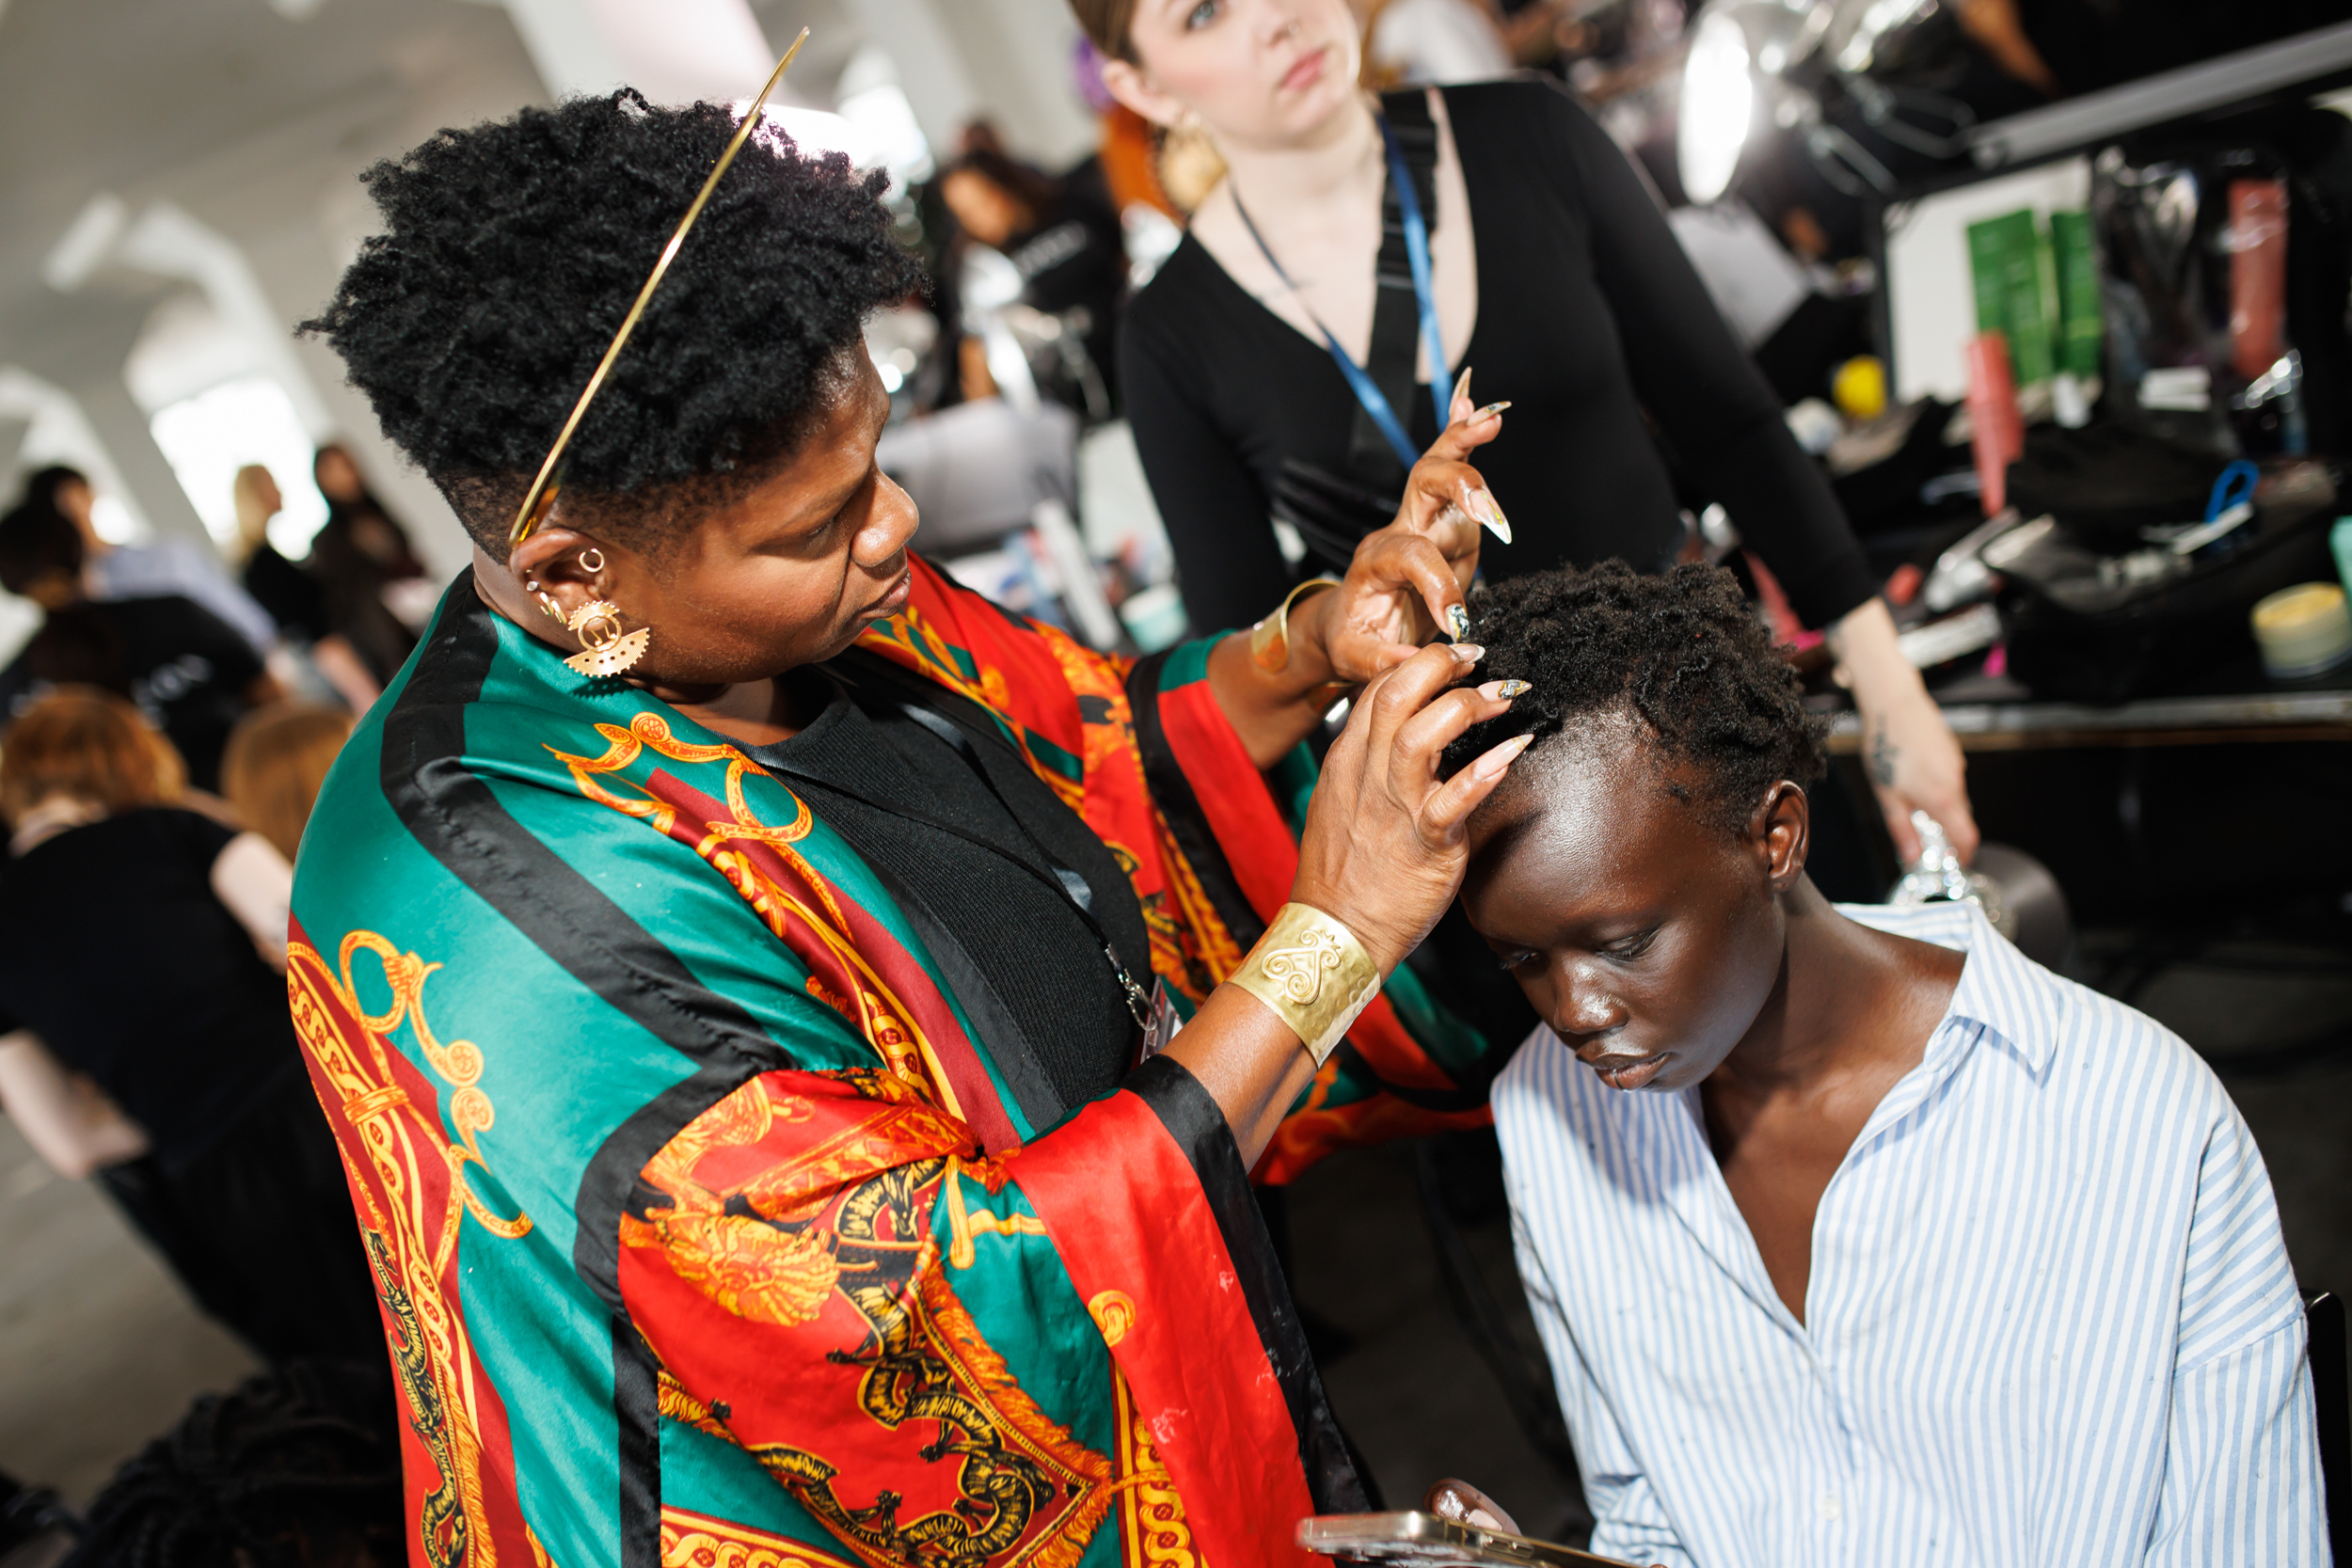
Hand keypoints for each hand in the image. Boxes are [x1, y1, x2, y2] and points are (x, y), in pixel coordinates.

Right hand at [1290, 643, 1531, 970]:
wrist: (1335, 930)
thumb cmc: (1347, 871)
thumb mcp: (1343, 802)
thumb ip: (1369, 763)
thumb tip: (1405, 733)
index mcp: (1349, 760)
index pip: (1379, 687)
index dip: (1420, 662)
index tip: (1456, 659)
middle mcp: (1367, 774)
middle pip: (1395, 693)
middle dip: (1441, 664)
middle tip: (1479, 660)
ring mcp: (1394, 807)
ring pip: (1420, 735)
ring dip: (1466, 707)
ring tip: (1502, 698)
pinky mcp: (1424, 843)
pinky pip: (1453, 801)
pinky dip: (1483, 772)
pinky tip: (1512, 751)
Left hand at [1316, 378, 1509, 685]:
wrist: (1346, 623)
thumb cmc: (1352, 639)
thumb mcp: (1356, 662)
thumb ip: (1386, 661)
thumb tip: (1425, 659)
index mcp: (1376, 561)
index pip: (1414, 557)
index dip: (1440, 585)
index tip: (1457, 621)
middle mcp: (1401, 529)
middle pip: (1424, 487)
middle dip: (1460, 491)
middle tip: (1490, 512)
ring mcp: (1426, 520)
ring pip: (1440, 466)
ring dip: (1465, 442)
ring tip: (1490, 419)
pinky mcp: (1447, 520)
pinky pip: (1451, 466)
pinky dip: (1462, 433)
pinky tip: (1477, 406)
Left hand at [1858, 679, 1976, 863]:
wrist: (1895, 706)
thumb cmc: (1887, 750)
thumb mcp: (1888, 798)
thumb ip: (1903, 831)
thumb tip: (1912, 858)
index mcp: (1943, 799)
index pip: (1967, 837)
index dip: (1966, 854)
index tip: (1959, 863)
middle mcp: (1956, 783)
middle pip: (1961, 817)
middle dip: (1948, 829)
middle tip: (1929, 834)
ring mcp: (1957, 764)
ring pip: (1955, 795)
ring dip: (1940, 804)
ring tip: (1912, 796)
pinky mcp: (1953, 751)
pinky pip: (1950, 776)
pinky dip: (1938, 784)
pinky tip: (1915, 773)